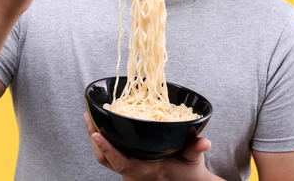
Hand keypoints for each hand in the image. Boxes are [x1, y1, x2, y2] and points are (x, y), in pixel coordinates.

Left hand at [84, 112, 219, 180]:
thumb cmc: (189, 171)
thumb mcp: (194, 159)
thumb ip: (197, 149)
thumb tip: (205, 142)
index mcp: (148, 171)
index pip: (122, 163)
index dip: (108, 149)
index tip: (96, 134)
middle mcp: (134, 175)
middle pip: (106, 160)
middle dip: (94, 139)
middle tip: (88, 117)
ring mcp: (130, 174)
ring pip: (105, 160)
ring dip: (95, 140)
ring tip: (90, 119)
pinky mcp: (128, 169)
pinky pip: (110, 158)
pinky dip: (103, 143)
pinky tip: (100, 128)